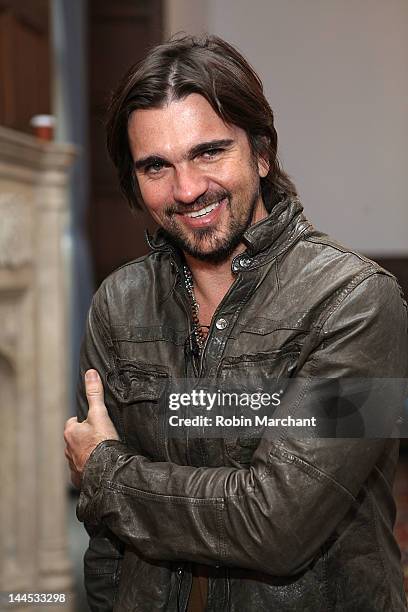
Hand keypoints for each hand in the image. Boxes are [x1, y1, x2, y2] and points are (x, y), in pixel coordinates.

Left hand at [64, 369, 118, 487]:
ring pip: (78, 455)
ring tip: (101, 452)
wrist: (107, 471)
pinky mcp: (79, 478)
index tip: (94, 422)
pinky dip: (89, 469)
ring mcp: (73, 465)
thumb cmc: (102, 442)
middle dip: (84, 438)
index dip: (83, 421)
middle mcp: (67, 449)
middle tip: (99, 437)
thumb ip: (95, 394)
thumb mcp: (100, 413)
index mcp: (70, 432)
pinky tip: (99, 467)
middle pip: (75, 439)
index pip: (73, 422)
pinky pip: (82, 472)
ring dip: (86, 454)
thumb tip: (90, 374)